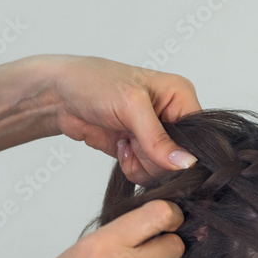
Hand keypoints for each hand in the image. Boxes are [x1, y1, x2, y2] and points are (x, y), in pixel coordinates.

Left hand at [41, 54, 202, 183]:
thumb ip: (158, 138)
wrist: (58, 95)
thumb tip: (186, 163)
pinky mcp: (141, 151)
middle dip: (155, 157)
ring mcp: (157, 136)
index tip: (153, 146)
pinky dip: (133, 168)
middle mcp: (173, 116)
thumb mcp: (130, 106)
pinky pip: (148, 174)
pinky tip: (120, 148)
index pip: (199, 135)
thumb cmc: (92, 83)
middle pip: (182, 158)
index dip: (180, 150)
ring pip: (165, 171)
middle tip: (132, 138)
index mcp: (181, 96)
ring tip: (124, 141)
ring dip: (142, 163)